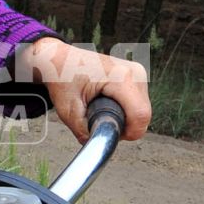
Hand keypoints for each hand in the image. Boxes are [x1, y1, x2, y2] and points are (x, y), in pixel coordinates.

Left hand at [23, 37, 150, 142]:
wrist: (60, 59)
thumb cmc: (62, 78)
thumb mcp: (68, 109)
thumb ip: (83, 130)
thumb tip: (96, 145)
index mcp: (121, 77)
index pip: (141, 116)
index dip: (127, 133)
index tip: (108, 133)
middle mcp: (135, 72)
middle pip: (143, 115)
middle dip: (123, 126)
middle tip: (98, 118)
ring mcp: (139, 73)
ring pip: (142, 110)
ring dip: (125, 118)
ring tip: (100, 106)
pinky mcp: (138, 76)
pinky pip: (139, 103)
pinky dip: (126, 109)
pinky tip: (107, 101)